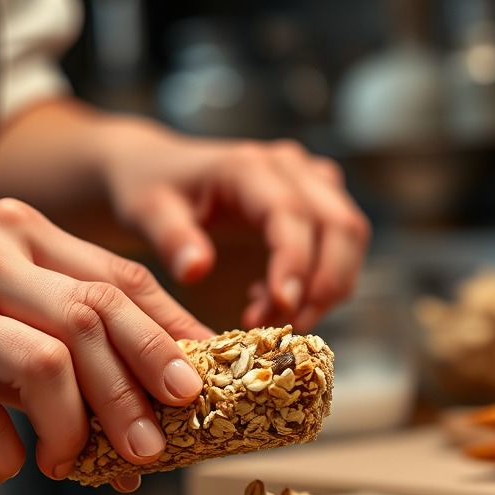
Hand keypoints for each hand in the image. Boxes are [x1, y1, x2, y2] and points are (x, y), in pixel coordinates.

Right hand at [0, 199, 210, 489]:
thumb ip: (63, 325)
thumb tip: (152, 392)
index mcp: (18, 229)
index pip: (117, 279)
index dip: (168, 333)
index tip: (199, 380)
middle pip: (92, 319)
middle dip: (136, 389)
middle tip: (156, 444)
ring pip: (47, 364)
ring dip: (74, 428)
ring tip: (70, 464)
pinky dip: (5, 451)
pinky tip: (6, 464)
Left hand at [95, 116, 370, 331]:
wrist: (156, 171)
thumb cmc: (149, 190)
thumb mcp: (146, 212)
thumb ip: (170, 238)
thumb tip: (196, 271)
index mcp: (248, 167)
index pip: (292, 214)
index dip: (295, 264)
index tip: (282, 310)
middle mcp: (288, 167)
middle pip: (341, 225)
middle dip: (324, 285)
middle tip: (286, 327)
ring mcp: (307, 180)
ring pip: (349, 235)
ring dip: (327, 286)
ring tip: (275, 320)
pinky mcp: (313, 200)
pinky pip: (339, 242)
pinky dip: (320, 279)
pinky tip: (273, 301)